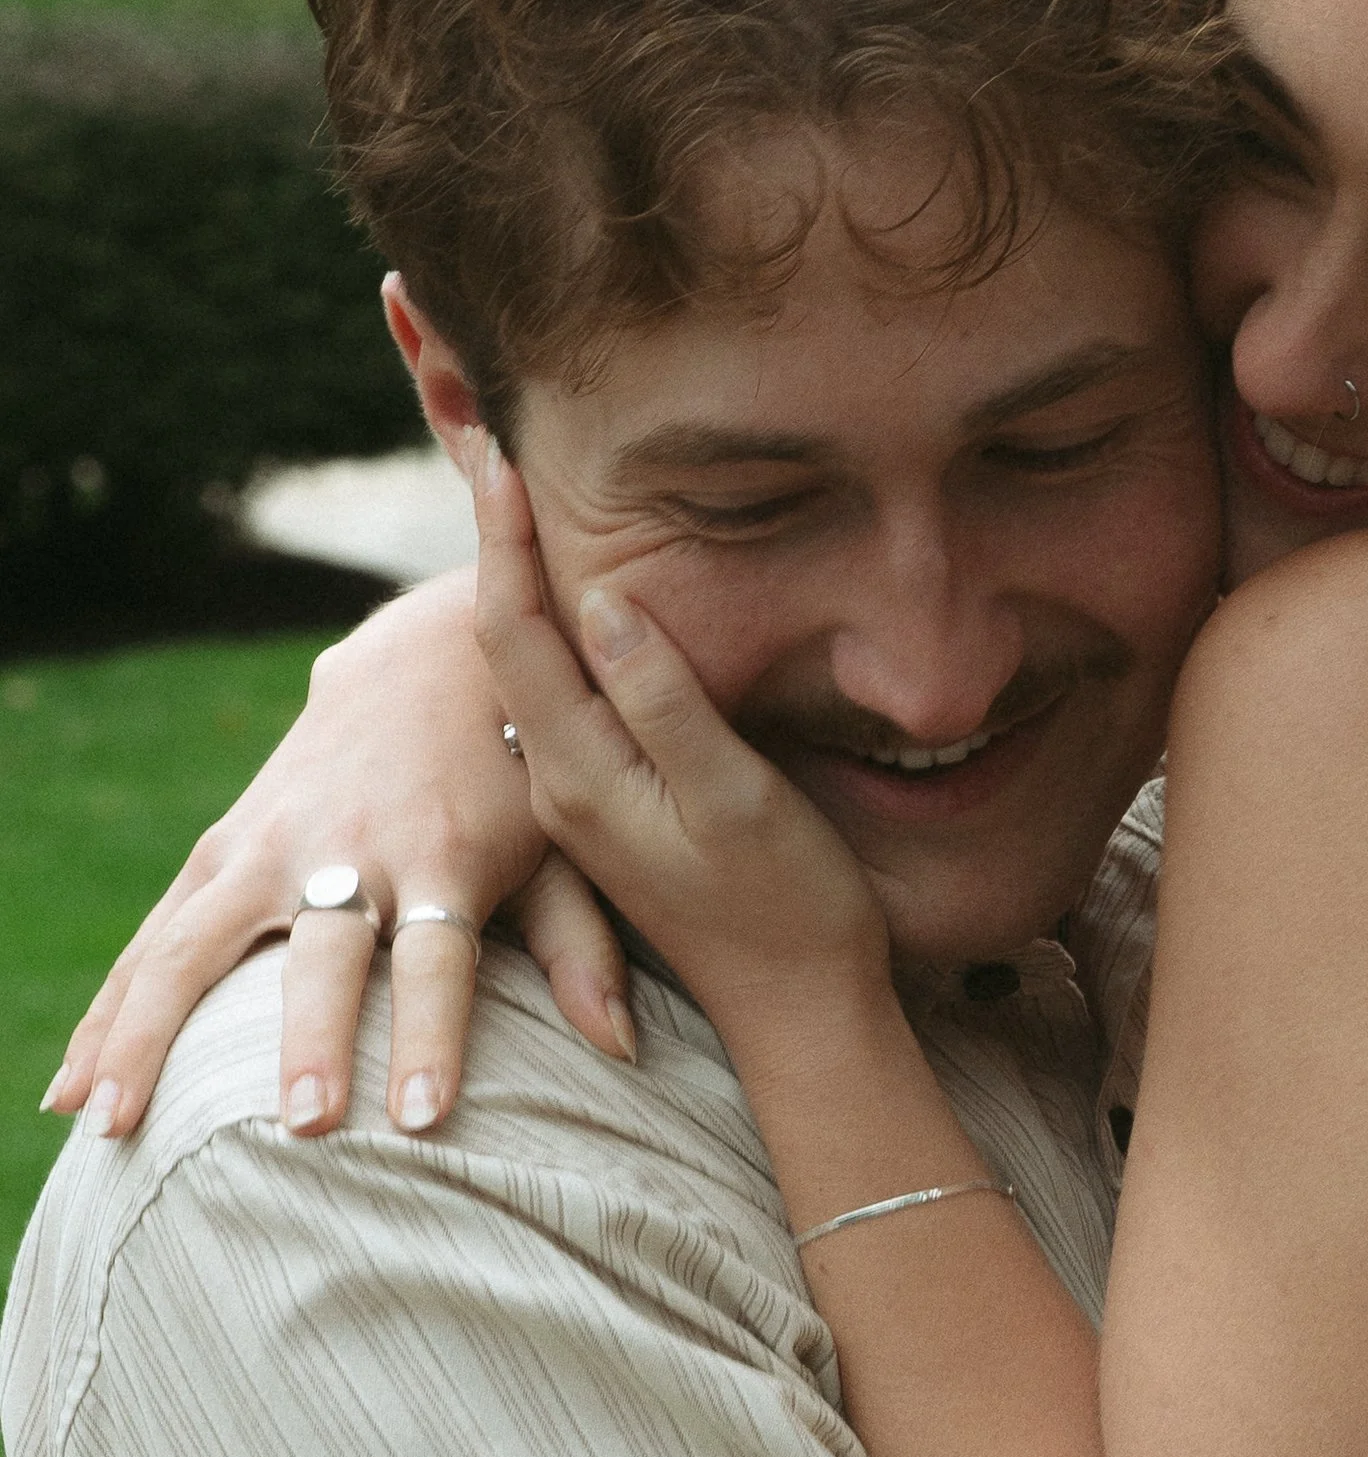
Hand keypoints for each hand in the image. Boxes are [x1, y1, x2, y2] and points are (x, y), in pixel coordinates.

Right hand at [46, 566, 635, 1141]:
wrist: (440, 651)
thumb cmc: (518, 766)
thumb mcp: (565, 837)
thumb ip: (583, 941)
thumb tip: (620, 1045)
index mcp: (441, 853)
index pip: (439, 960)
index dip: (432, 1035)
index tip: (424, 1118)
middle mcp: (344, 848)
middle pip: (317, 956)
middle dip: (309, 1039)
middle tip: (299, 1126)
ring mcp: (269, 845)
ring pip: (193, 945)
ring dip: (149, 1035)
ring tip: (109, 1127)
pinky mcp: (224, 849)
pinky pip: (153, 940)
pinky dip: (110, 1012)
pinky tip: (70, 1091)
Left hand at [474, 443, 892, 1028]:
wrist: (801, 1015)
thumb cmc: (788, 908)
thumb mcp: (734, 799)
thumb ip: (664, 701)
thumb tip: (604, 599)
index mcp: (577, 773)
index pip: (515, 629)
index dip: (502, 535)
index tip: (495, 447)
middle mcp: (558, 783)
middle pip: (505, 639)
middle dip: (493, 541)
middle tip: (476, 441)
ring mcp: (580, 802)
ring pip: (532, 670)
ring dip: (520, 584)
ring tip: (507, 499)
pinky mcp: (611, 813)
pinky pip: (565, 702)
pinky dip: (559, 636)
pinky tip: (570, 603)